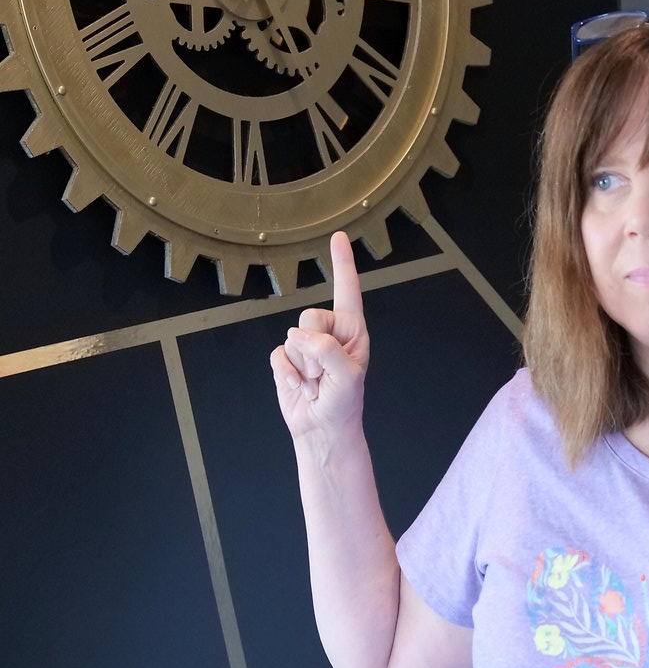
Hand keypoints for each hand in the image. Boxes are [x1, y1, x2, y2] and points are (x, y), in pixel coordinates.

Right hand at [270, 231, 368, 442]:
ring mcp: (305, 346)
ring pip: (291, 337)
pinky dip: (288, 375)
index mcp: (352, 330)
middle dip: (313, 348)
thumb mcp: (348, 375)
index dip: (342, 262)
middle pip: (309, 316)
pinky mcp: (286, 360)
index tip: (339, 235)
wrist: (322, 432)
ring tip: (316, 384)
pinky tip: (300, 388)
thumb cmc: (344, 403)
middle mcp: (328, 333)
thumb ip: (326, 349)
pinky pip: (277, 355)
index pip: (347, 290)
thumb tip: (298, 335)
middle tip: (324, 374)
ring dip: (303, 367)